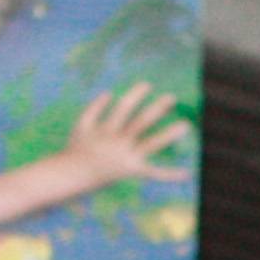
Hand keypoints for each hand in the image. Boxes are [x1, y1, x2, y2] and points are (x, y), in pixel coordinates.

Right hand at [58, 79, 190, 191]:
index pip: (124, 107)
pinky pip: (153, 173)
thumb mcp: (81, 124)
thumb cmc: (77, 147)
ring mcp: (127, 157)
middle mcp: (119, 142)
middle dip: (157, 109)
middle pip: (141, 122)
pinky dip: (170, 174)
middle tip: (172, 98)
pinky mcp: (133, 171)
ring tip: (185, 125)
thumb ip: (94, 107)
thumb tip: (108, 92)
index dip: (136, 95)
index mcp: (107, 128)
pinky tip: (187, 173)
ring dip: (168, 135)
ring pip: (151, 144)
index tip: (148, 85)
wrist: (72, 174)